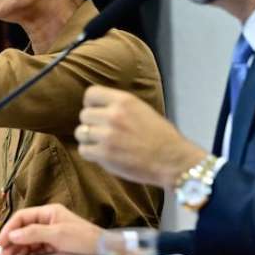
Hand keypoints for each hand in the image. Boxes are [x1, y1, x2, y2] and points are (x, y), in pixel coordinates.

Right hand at [0, 204, 103, 254]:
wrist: (103, 251)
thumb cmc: (85, 238)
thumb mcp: (58, 234)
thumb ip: (34, 233)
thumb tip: (14, 234)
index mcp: (49, 212)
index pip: (23, 217)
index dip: (10, 228)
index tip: (1, 240)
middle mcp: (48, 221)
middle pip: (23, 229)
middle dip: (11, 240)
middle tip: (2, 253)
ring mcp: (50, 234)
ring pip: (27, 240)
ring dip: (16, 248)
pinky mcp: (53, 246)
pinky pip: (35, 248)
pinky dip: (25, 253)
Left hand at [75, 85, 206, 187]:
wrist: (173, 160)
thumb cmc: (162, 136)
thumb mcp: (141, 109)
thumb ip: (119, 107)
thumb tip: (98, 108)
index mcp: (124, 101)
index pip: (91, 94)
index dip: (91, 104)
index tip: (97, 112)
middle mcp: (113, 115)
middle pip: (84, 115)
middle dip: (91, 124)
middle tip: (103, 133)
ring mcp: (107, 135)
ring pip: (81, 133)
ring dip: (89, 140)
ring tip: (102, 144)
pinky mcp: (105, 155)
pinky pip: (83, 151)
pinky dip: (91, 154)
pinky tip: (103, 155)